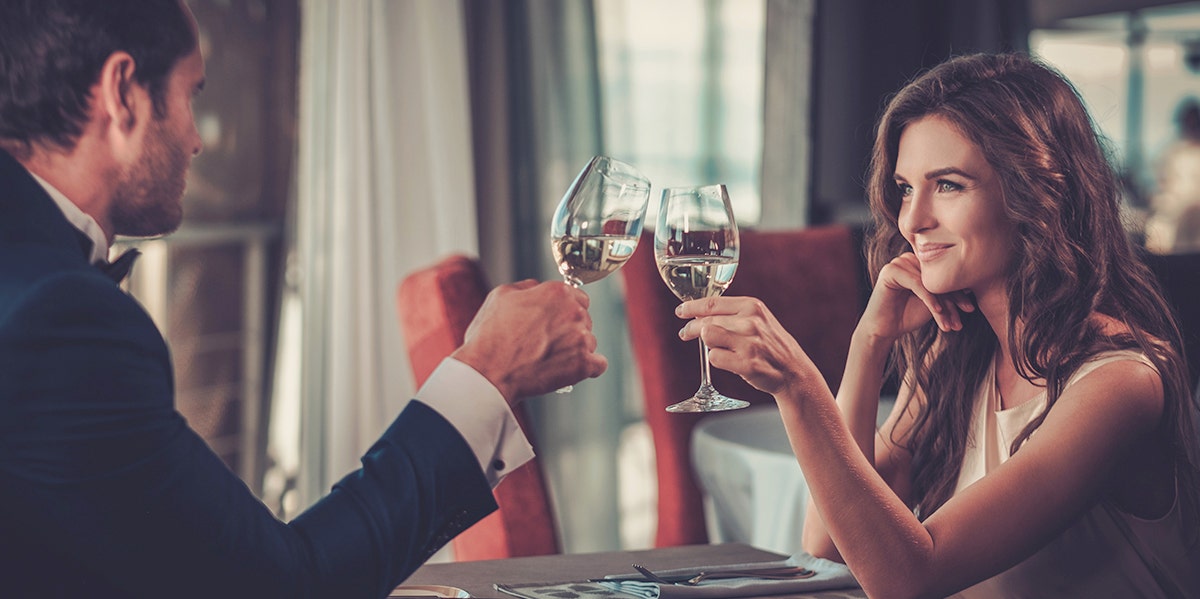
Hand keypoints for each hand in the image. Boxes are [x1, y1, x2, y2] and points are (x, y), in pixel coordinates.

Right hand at [452, 280, 607, 403]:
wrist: (488, 372)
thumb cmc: (490, 336)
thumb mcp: (501, 296)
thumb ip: (527, 287)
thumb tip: (538, 287)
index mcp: (557, 292)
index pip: (579, 297)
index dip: (566, 310)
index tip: (556, 321)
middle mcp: (574, 312)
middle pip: (585, 319)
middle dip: (570, 330)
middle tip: (548, 342)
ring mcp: (580, 339)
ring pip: (590, 342)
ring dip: (575, 350)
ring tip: (551, 358)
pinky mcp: (583, 364)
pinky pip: (598, 365)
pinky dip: (587, 368)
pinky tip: (571, 369)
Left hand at [676, 296, 821, 397]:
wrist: (794, 371)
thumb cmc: (771, 344)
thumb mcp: (758, 319)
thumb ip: (732, 314)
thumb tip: (698, 313)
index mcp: (752, 306)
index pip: (712, 303)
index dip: (691, 307)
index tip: (681, 311)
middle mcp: (750, 322)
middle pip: (705, 321)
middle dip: (691, 329)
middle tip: (685, 334)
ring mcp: (749, 343)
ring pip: (707, 337)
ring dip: (708, 344)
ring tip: (717, 348)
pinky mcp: (746, 364)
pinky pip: (714, 358)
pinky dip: (717, 360)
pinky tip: (729, 361)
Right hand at [858, 253, 974, 341]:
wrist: (884, 330)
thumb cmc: (908, 316)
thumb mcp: (934, 303)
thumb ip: (947, 293)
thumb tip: (972, 286)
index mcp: (919, 263)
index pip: (943, 275)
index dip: (958, 293)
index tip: (970, 309)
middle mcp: (909, 259)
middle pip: (938, 278)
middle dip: (953, 299)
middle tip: (964, 316)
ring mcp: (899, 263)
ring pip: (929, 282)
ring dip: (942, 304)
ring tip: (949, 322)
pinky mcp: (890, 271)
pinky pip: (916, 283)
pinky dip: (929, 298)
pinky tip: (937, 312)